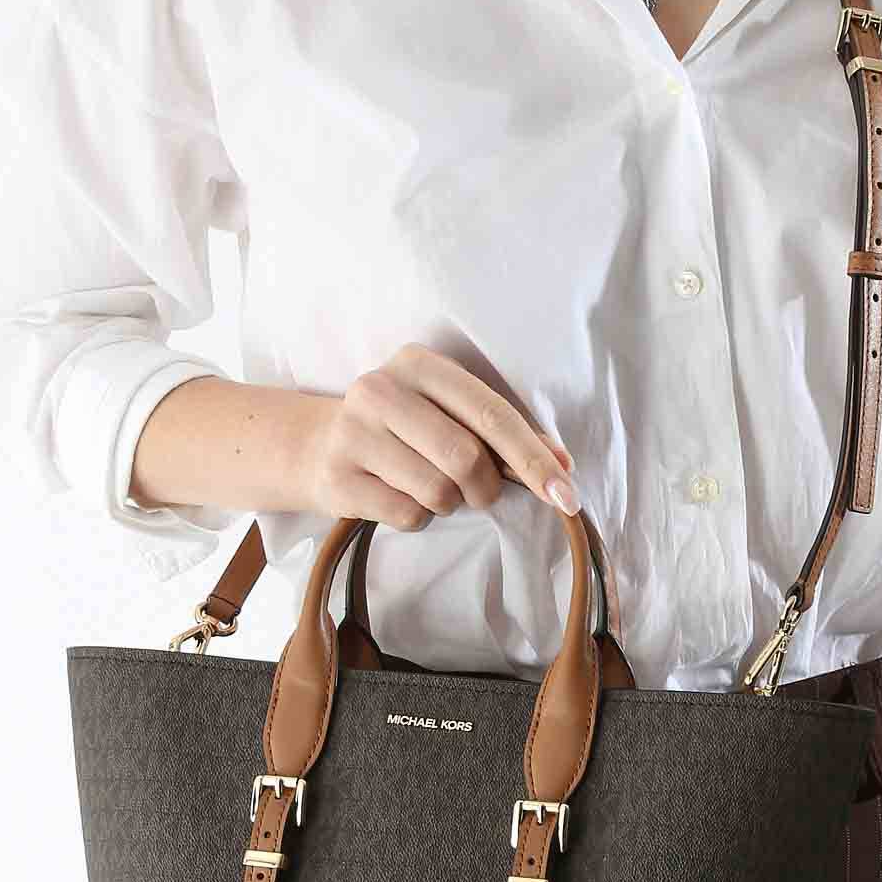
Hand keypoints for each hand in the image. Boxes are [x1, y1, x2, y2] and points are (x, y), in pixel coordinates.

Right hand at [300, 342, 578, 529]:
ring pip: (437, 492)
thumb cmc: (404, 430)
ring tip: (430, 488)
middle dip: (486, 488)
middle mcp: (381, 390)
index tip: (566, 497)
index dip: (534, 459)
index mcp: (419, 364)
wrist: (315, 446)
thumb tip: (563, 466)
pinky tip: (399, 497)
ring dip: (449, 504)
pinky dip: (418, 518)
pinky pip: (407, 515)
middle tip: (481, 494)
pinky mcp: (337, 478)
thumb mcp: (449, 413)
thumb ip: (504, 434)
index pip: (491, 413)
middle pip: (466, 457)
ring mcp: (353, 433)